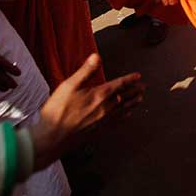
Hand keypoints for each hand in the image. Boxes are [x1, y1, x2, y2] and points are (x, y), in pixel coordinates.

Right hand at [31, 54, 143, 170]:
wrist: (51, 138)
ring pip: (122, 110)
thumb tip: (96, 57)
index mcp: (98, 95)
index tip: (138, 76)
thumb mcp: (68, 86)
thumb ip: (85, 71)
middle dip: (134, 91)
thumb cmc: (57, 111)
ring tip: (140, 99)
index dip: (129, 79)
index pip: (118, 85)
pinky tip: (127, 116)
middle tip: (144, 87)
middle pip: (124, 97)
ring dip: (132, 103)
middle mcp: (104, 108)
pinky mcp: (98, 131)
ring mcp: (102, 121)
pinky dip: (124, 117)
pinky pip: (116, 123)